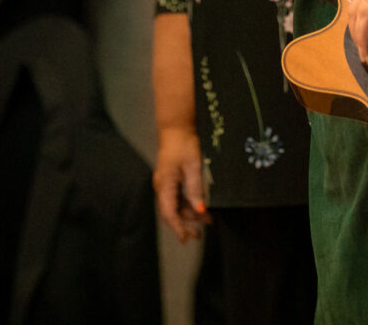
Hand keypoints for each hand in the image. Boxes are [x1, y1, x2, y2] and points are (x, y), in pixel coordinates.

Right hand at [154, 127, 210, 242]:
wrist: (177, 128)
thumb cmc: (184, 144)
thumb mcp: (193, 166)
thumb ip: (195, 189)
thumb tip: (200, 211)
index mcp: (165, 185)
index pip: (169, 213)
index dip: (177, 227)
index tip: (186, 239)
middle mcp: (162, 186)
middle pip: (172, 211)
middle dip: (185, 224)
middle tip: (198, 236)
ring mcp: (166, 183)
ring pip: (176, 205)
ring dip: (189, 214)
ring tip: (205, 222)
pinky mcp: (171, 179)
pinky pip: (178, 197)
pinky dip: (189, 204)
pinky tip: (200, 208)